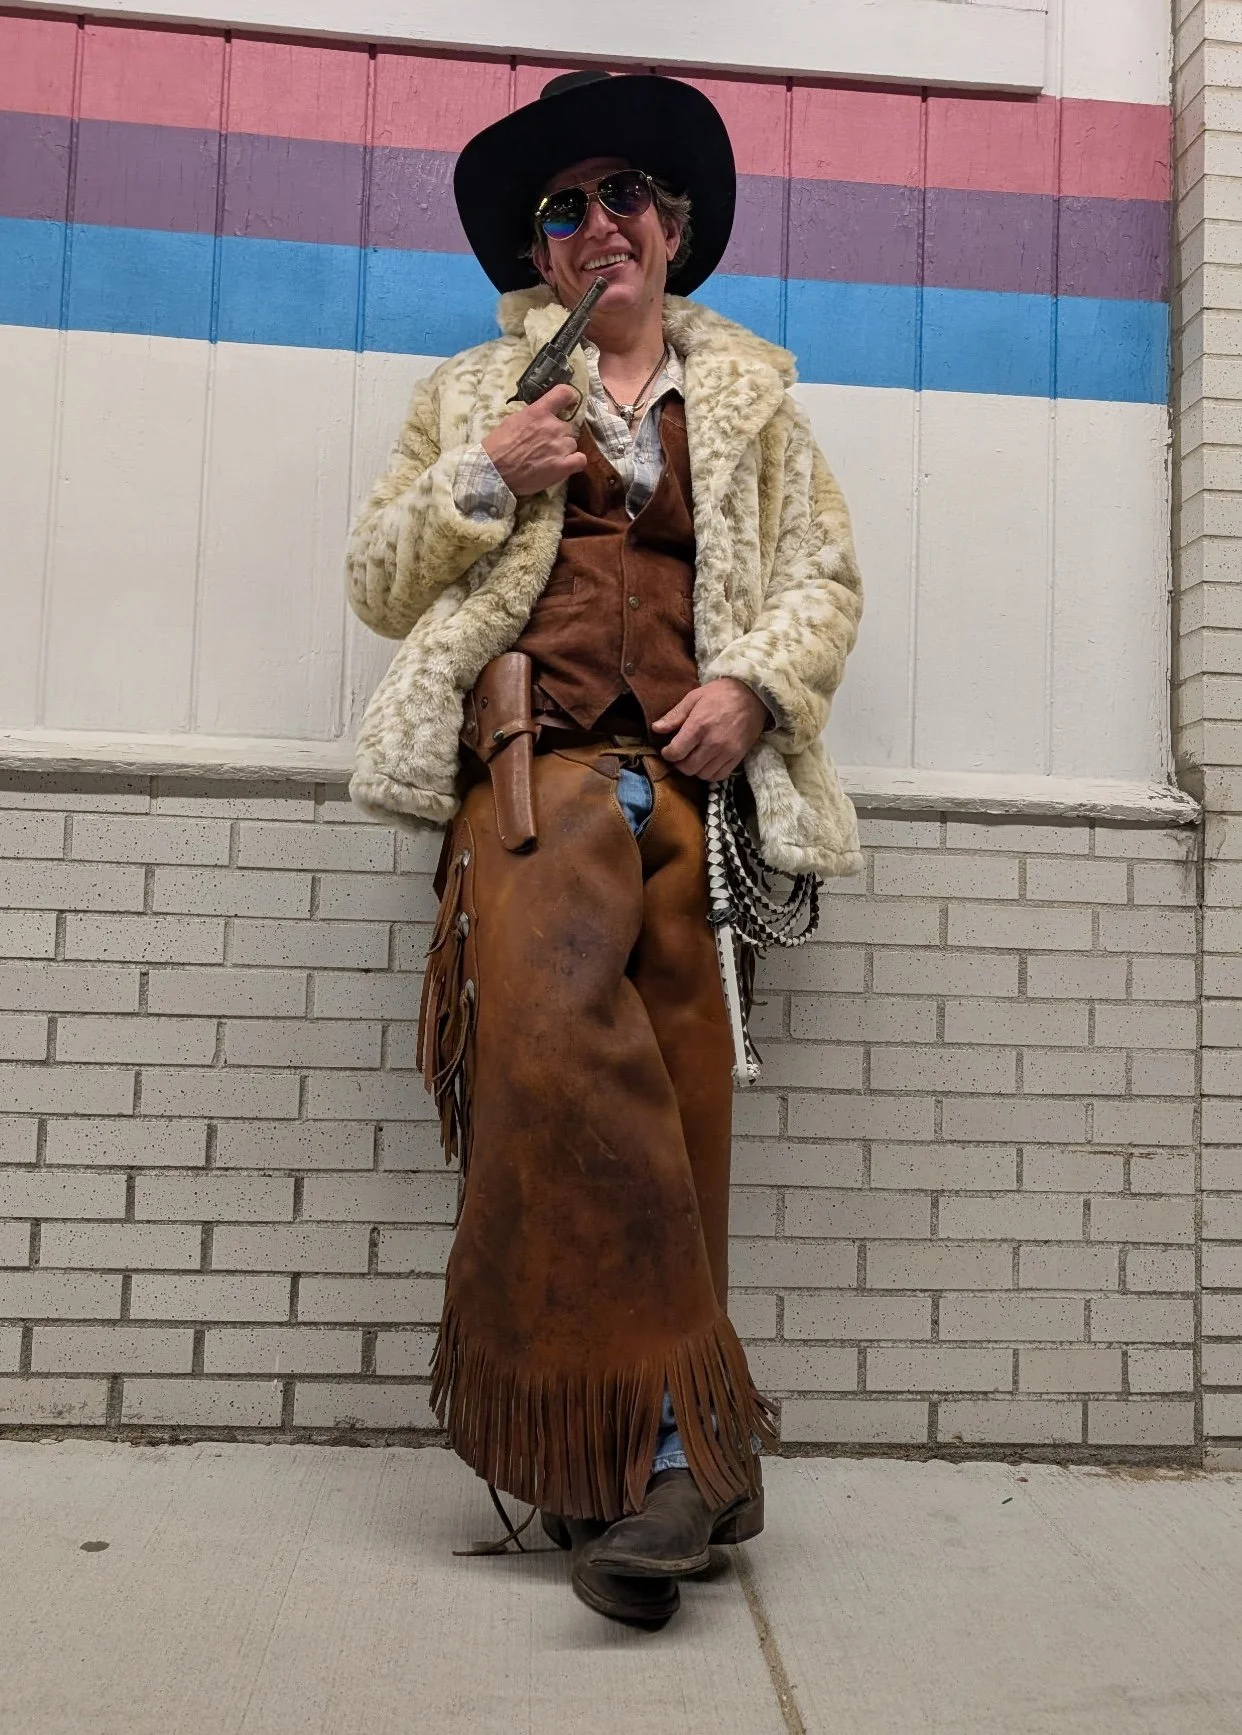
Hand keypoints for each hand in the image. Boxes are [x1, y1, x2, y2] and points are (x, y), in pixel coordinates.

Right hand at [481, 385, 587, 495]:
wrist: (494, 471)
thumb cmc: (497, 446)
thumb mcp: (512, 420)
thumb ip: (531, 416)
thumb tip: (541, 416)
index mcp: (539, 412)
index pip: (564, 393)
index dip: (569, 397)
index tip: (569, 403)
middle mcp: (553, 426)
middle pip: (568, 426)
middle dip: (559, 434)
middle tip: (546, 444)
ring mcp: (560, 447)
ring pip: (572, 443)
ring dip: (564, 449)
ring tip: (549, 458)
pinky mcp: (563, 466)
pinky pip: (581, 460)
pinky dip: (575, 462)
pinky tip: (565, 464)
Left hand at [654, 680, 769, 781]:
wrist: (753, 695)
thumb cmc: (721, 693)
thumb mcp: (694, 697)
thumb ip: (675, 715)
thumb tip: (656, 729)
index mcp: (699, 725)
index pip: (676, 752)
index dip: (668, 754)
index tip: (668, 750)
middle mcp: (713, 742)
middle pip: (688, 767)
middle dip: (679, 763)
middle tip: (680, 754)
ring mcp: (727, 752)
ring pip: (702, 774)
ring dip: (694, 769)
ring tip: (694, 757)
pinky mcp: (738, 757)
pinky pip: (719, 776)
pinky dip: (710, 773)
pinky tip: (707, 762)